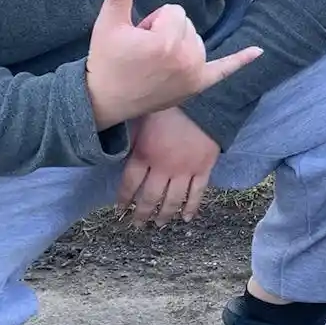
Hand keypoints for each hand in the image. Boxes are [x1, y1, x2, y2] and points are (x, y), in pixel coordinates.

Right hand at [86, 0, 262, 128]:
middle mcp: (187, 59)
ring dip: (179, 43)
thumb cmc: (106, 61)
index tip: (138, 36)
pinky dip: (240, 60)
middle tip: (143, 50)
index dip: (154, 20)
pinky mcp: (197, 86)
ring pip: (197, 39)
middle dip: (166, 30)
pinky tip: (258, 51)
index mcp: (167, 43)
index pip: (174, 11)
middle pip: (187, 23)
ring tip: (154, 60)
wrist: (105, 101)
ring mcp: (195, 74)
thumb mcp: (107, 26)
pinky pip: (224, 70)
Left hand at [116, 106, 220, 226]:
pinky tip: (186, 218)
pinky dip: (191, 208)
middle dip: (141, 214)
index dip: (123, 199)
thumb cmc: (171, 105)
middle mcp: (162, 168)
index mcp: (144, 154)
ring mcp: (184, 171)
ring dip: (164, 215)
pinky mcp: (204, 170)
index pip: (129, 184)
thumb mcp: (144, 118)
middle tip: (136, 225)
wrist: (205, 100)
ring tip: (158, 224)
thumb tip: (120, 150)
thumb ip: (133, 137)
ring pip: (171, 200)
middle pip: (149, 198)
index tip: (120, 209)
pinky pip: (197, 194)